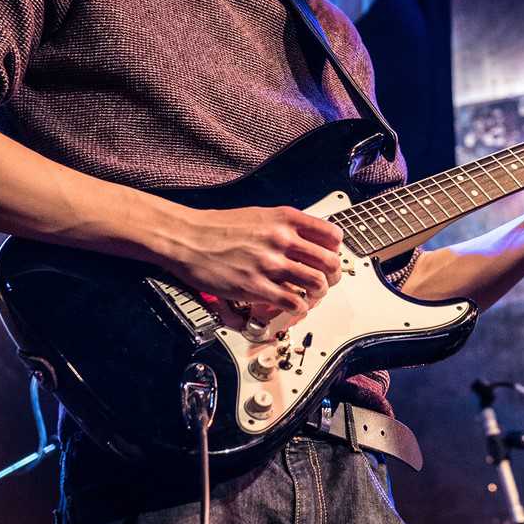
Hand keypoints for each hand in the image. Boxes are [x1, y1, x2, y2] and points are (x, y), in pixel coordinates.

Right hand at [168, 205, 342, 318]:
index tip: (331, 258)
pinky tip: (294, 306)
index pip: (331, 235)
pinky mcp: (255, 286)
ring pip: (316, 283)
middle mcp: (281, 239)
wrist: (187, 238)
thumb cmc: (219, 227)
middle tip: (327, 282)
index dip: (336, 250)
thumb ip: (286, 226)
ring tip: (311, 296)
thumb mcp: (260, 215)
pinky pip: (293, 302)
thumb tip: (309, 242)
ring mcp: (269, 263)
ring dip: (318, 294)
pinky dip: (300, 308)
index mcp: (285, 219)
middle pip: (329, 262)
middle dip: (333, 276)